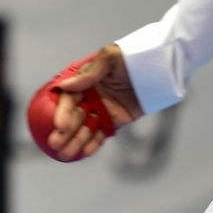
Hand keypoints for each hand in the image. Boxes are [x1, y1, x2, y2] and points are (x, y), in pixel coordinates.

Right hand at [29, 44, 143, 162]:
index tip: (59, 125)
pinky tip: (85, 152)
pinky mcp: (114, 121)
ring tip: (66, 154)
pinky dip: (93, 144)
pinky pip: (101, 134)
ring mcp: (102, 110)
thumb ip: (88, 74)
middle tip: (55, 143)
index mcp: (84, 81)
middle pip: (74, 117)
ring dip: (75, 141)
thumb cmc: (131, 57)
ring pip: (85, 128)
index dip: (62, 112)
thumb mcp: (109, 59)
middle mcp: (90, 96)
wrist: (157, 69)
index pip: (69, 99)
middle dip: (63, 132)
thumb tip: (65, 85)